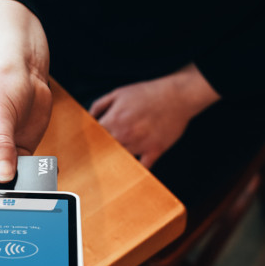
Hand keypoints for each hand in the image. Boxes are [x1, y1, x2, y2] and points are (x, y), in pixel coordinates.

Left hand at [89, 64, 219, 167]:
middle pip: (104, 151)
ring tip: (110, 165)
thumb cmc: (147, 93)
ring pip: (120, 160)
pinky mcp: (155, 150)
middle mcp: (124, 135)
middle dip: (100, 152)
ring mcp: (140, 144)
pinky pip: (142, 167)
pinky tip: (130, 172)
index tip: (87, 145)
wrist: (177, 96)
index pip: (93, 137)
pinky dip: (136, 171)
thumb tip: (88, 118)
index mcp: (113, 120)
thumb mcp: (118, 93)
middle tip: (96, 157)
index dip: (90, 141)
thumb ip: (99, 106)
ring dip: (116, 160)